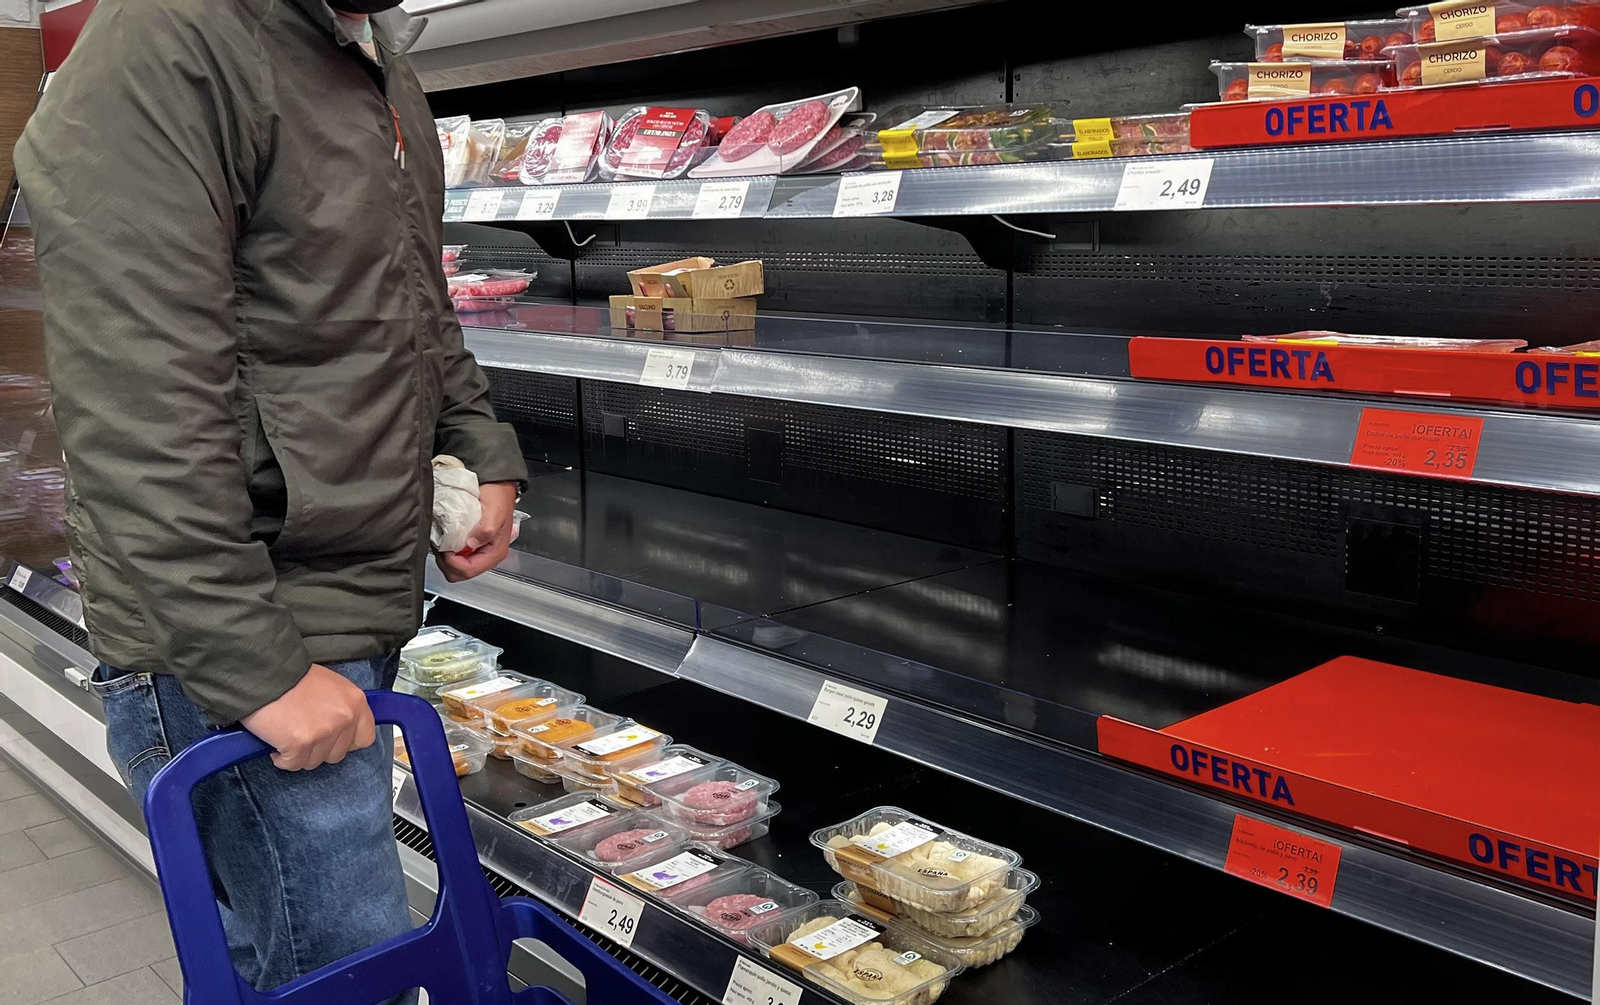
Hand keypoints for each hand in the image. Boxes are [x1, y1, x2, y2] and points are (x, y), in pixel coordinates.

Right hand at [241, 664, 375, 770]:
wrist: (266, 674)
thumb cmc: (295, 678)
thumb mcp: (332, 686)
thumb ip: (342, 709)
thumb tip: (341, 731)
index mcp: (356, 703)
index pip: (365, 738)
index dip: (346, 743)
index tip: (333, 740)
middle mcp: (344, 718)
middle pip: (337, 754)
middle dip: (319, 749)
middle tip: (303, 734)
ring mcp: (324, 733)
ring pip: (314, 762)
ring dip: (299, 754)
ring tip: (287, 734)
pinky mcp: (300, 744)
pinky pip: (292, 764)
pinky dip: (282, 758)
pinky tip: (276, 742)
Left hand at [437, 480, 517, 582]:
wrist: (497, 485)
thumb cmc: (498, 497)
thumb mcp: (494, 513)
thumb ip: (484, 531)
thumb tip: (471, 544)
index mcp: (494, 553)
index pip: (469, 570)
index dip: (452, 563)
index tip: (444, 548)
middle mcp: (486, 556)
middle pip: (460, 574)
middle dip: (446, 563)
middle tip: (440, 546)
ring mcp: (477, 551)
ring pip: (455, 568)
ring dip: (445, 557)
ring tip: (441, 541)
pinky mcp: (470, 545)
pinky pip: (454, 557)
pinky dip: (446, 551)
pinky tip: (444, 539)